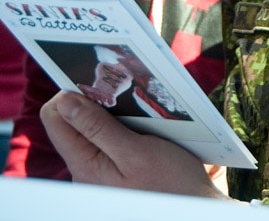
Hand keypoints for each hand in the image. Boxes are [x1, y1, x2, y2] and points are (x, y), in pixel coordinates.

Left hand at [40, 91, 231, 198]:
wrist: (193, 212)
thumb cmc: (170, 184)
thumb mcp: (135, 151)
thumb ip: (97, 128)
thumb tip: (65, 101)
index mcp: (84, 165)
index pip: (55, 117)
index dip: (71, 92)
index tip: (98, 81)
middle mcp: (84, 170)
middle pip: (70, 122)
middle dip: (92, 101)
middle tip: (122, 92)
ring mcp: (97, 173)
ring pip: (88, 130)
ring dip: (108, 114)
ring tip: (135, 109)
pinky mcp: (112, 173)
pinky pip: (103, 141)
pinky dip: (118, 127)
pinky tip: (140, 126)